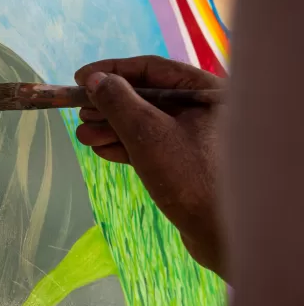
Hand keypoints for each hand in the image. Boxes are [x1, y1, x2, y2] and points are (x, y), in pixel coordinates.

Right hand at [74, 56, 225, 276]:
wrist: (226, 237)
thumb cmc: (191, 176)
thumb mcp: (148, 134)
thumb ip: (118, 102)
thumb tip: (94, 79)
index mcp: (206, 91)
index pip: (151, 69)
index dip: (112, 72)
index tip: (79, 80)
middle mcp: (205, 109)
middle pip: (146, 96)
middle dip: (109, 106)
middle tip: (80, 115)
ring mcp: (197, 138)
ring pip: (146, 122)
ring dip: (112, 128)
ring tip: (84, 137)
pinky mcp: (189, 163)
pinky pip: (152, 144)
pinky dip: (126, 145)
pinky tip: (102, 150)